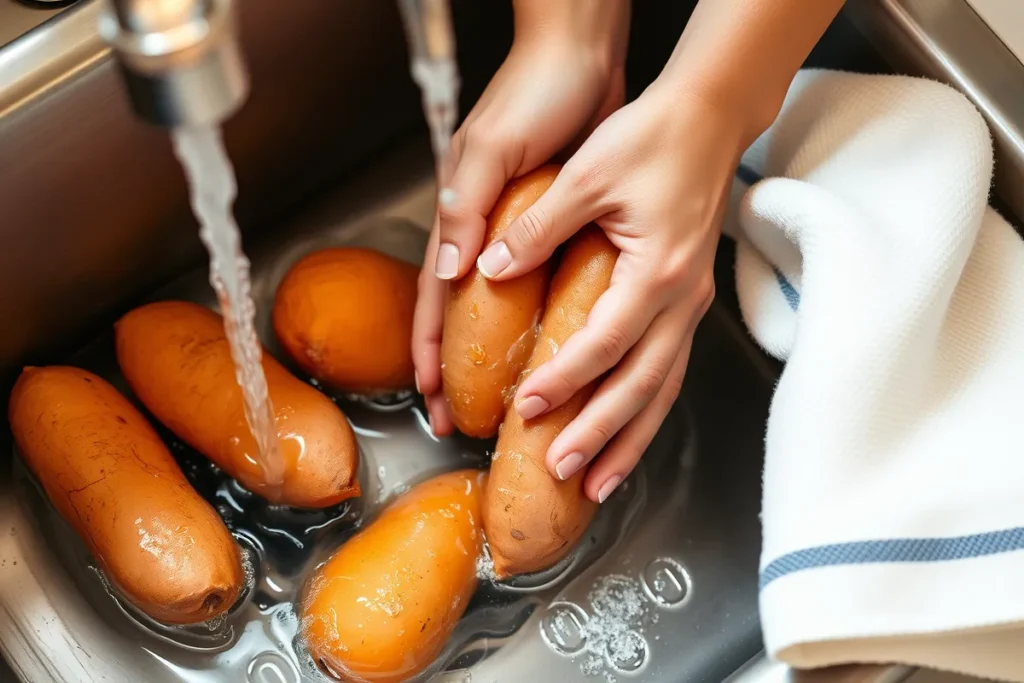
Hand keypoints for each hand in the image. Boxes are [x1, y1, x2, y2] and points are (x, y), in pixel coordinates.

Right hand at [413, 18, 627, 435]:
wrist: (585, 55)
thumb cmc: (533, 92)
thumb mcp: (490, 150)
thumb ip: (466, 210)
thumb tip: (447, 275)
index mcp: (462, 216)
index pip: (435, 298)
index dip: (429, 349)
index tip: (432, 398)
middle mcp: (487, 232)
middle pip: (464, 315)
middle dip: (459, 370)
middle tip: (462, 420)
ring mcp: (523, 232)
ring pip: (504, 308)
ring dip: (501, 355)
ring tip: (509, 399)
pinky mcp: (560, 225)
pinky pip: (545, 286)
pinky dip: (542, 321)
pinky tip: (552, 347)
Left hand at [478, 84, 746, 502]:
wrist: (710, 116)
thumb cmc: (654, 137)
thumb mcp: (589, 173)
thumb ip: (538, 226)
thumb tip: (489, 267)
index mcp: (657, 271)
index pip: (604, 343)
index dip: (565, 379)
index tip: (526, 408)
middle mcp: (682, 297)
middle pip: (643, 384)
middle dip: (603, 434)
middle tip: (564, 472)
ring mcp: (691, 302)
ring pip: (663, 387)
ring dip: (632, 439)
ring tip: (601, 483)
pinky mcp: (688, 298)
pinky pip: (668, 367)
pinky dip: (647, 407)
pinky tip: (627, 431)